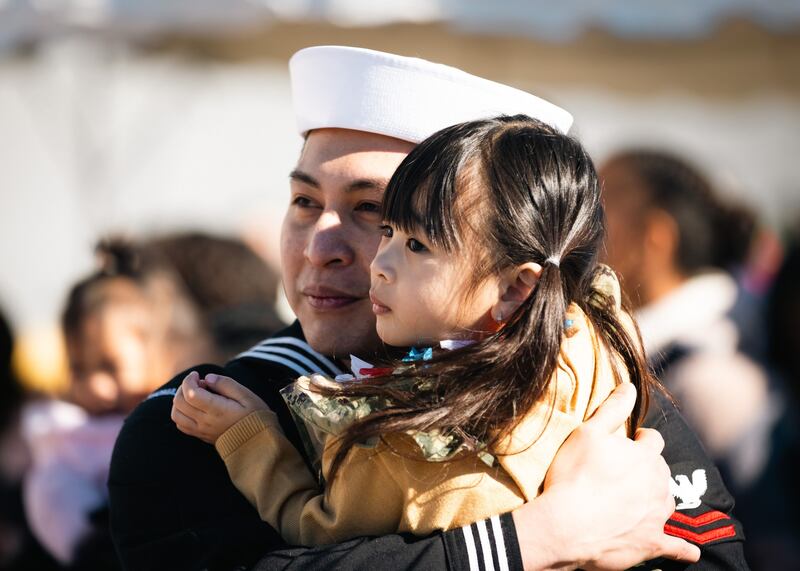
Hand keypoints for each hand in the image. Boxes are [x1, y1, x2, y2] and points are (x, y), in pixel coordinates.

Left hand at [171, 371, 269, 443]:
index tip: (196, 374)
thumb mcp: (247, 395)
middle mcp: (205, 422)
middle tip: (197, 382)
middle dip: (183, 387)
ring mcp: (201, 431)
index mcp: (217, 410)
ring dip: (179, 400)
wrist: (258, 442)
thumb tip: (207, 378)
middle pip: (179, 402)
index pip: (190, 393)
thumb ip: (226, 384)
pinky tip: (193, 407)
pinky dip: (180, 412)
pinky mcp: (201, 436)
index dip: (189, 380)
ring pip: (176, 414)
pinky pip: (180, 425)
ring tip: (193, 393)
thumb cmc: (255, 416)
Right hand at [513, 383, 700, 569]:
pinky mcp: (652, 543)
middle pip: (662, 471)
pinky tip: (690, 552)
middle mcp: (658, 484)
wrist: (567, 524)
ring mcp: (657, 516)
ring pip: (668, 502)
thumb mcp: (587, 432)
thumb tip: (631, 385)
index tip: (630, 442)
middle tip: (627, 472)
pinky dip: (684, 549)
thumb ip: (613, 408)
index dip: (641, 440)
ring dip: (659, 499)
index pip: (653, 440)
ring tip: (642, 501)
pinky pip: (678, 547)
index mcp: (645, 456)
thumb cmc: (574, 475)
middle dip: (649, 469)